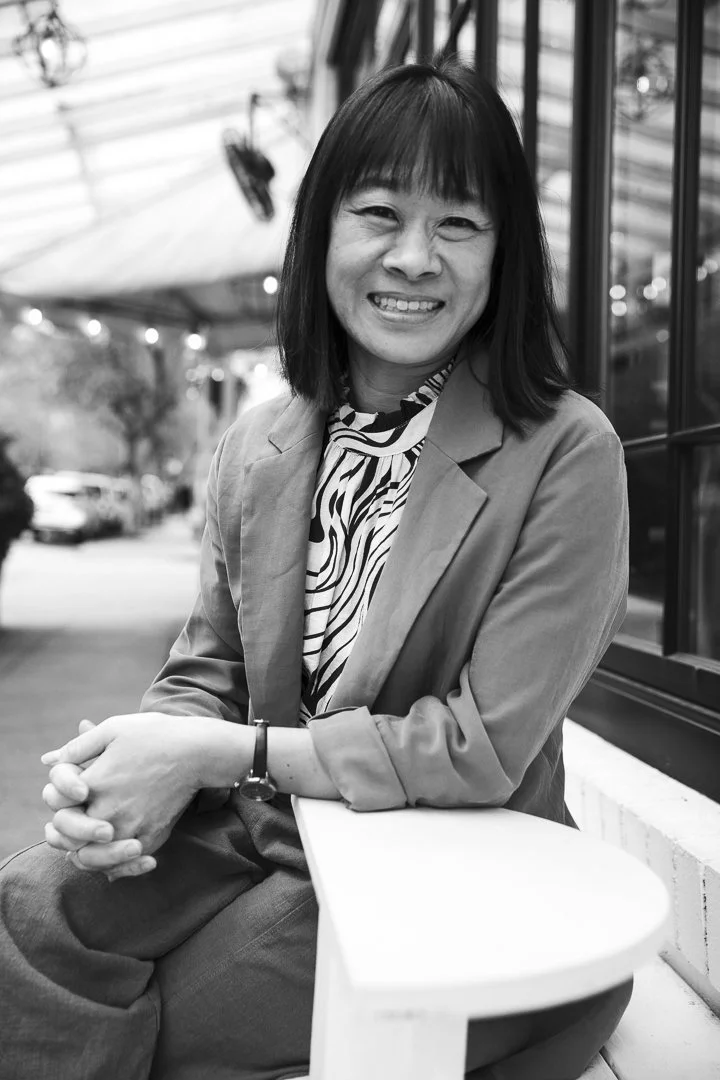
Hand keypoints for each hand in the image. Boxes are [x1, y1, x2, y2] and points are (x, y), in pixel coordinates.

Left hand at [42, 713, 215, 879]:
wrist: (198, 751)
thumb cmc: (155, 735)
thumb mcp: (114, 729)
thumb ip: (78, 746)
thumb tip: (48, 759)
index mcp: (94, 784)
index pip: (55, 802)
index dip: (57, 795)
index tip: (74, 788)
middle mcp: (108, 811)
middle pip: (68, 836)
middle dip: (66, 829)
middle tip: (77, 817)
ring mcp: (130, 829)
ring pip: (92, 858)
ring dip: (85, 852)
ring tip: (92, 838)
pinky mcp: (150, 838)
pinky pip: (123, 864)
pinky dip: (115, 864)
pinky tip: (115, 850)